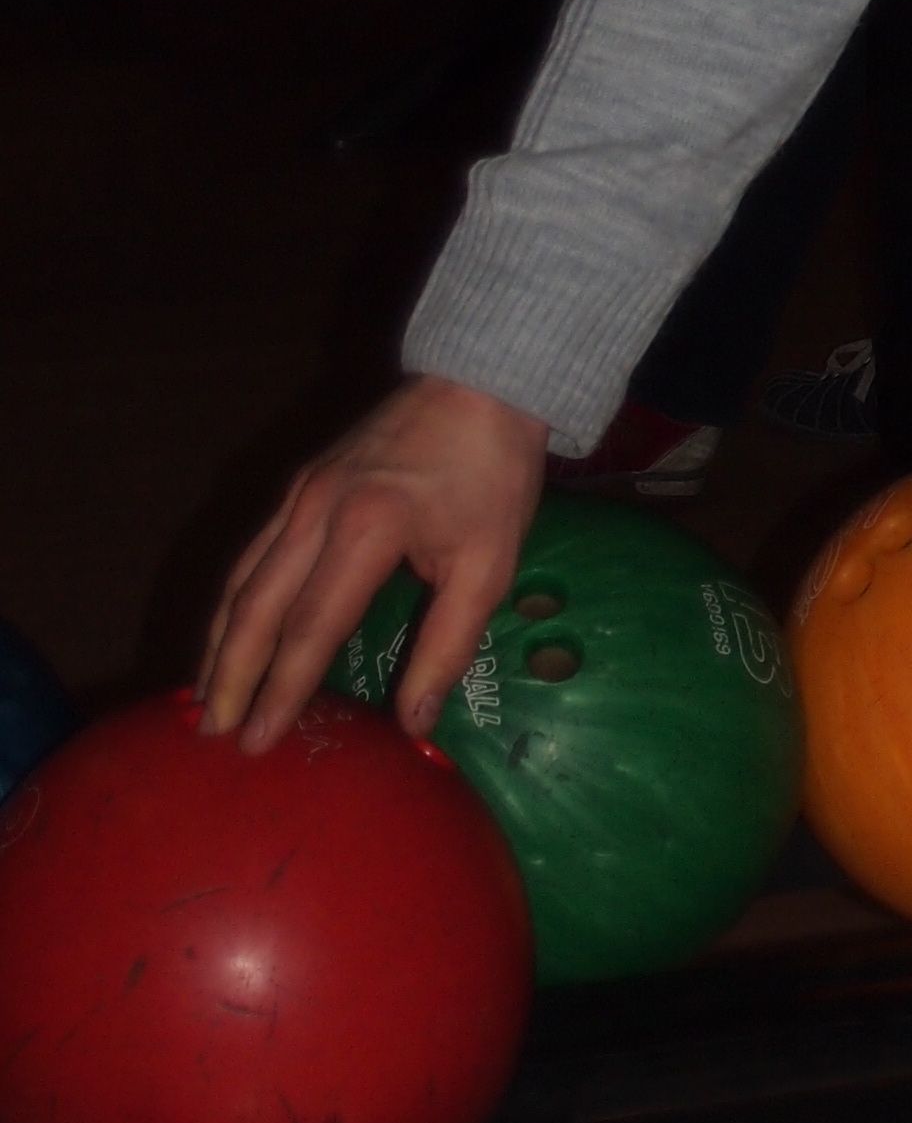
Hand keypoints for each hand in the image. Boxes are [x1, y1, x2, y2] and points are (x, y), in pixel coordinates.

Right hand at [200, 376, 547, 754]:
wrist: (483, 382)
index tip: (259, 740)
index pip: (310, 627)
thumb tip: (415, 724)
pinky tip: (230, 630)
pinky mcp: (301, 482)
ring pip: (244, 578)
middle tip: (212, 733)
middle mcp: (317, 510)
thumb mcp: (489, 564)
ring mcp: (302, 492)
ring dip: (221, 641)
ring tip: (206, 696)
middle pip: (257, 606)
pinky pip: (254, 552)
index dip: (282, 689)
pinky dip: (234, 599)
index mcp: (367, 529)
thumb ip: (448, 644)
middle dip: (231, 675)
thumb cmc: (494, 476)